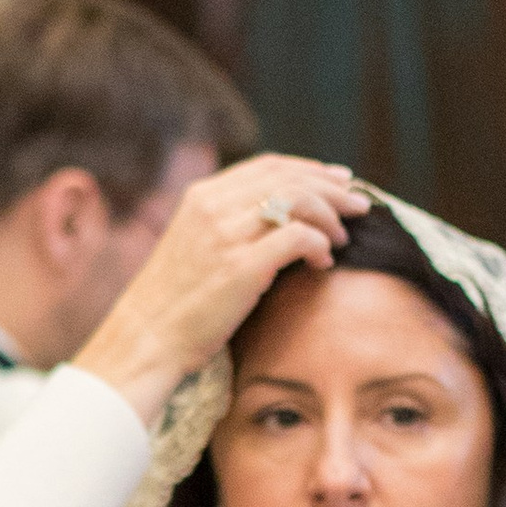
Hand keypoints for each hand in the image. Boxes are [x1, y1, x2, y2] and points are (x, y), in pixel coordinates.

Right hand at [70, 155, 368, 427]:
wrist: (146, 339)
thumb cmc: (175, 302)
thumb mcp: (195, 245)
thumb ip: (229, 223)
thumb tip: (282, 216)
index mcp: (201, 196)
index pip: (269, 167)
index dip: (310, 169)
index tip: (338, 181)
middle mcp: (212, 206)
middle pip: (290, 178)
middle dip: (332, 189)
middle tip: (359, 205)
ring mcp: (225, 235)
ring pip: (299, 201)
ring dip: (331, 216)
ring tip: (344, 237)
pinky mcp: (240, 267)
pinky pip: (298, 238)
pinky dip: (320, 245)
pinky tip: (324, 262)